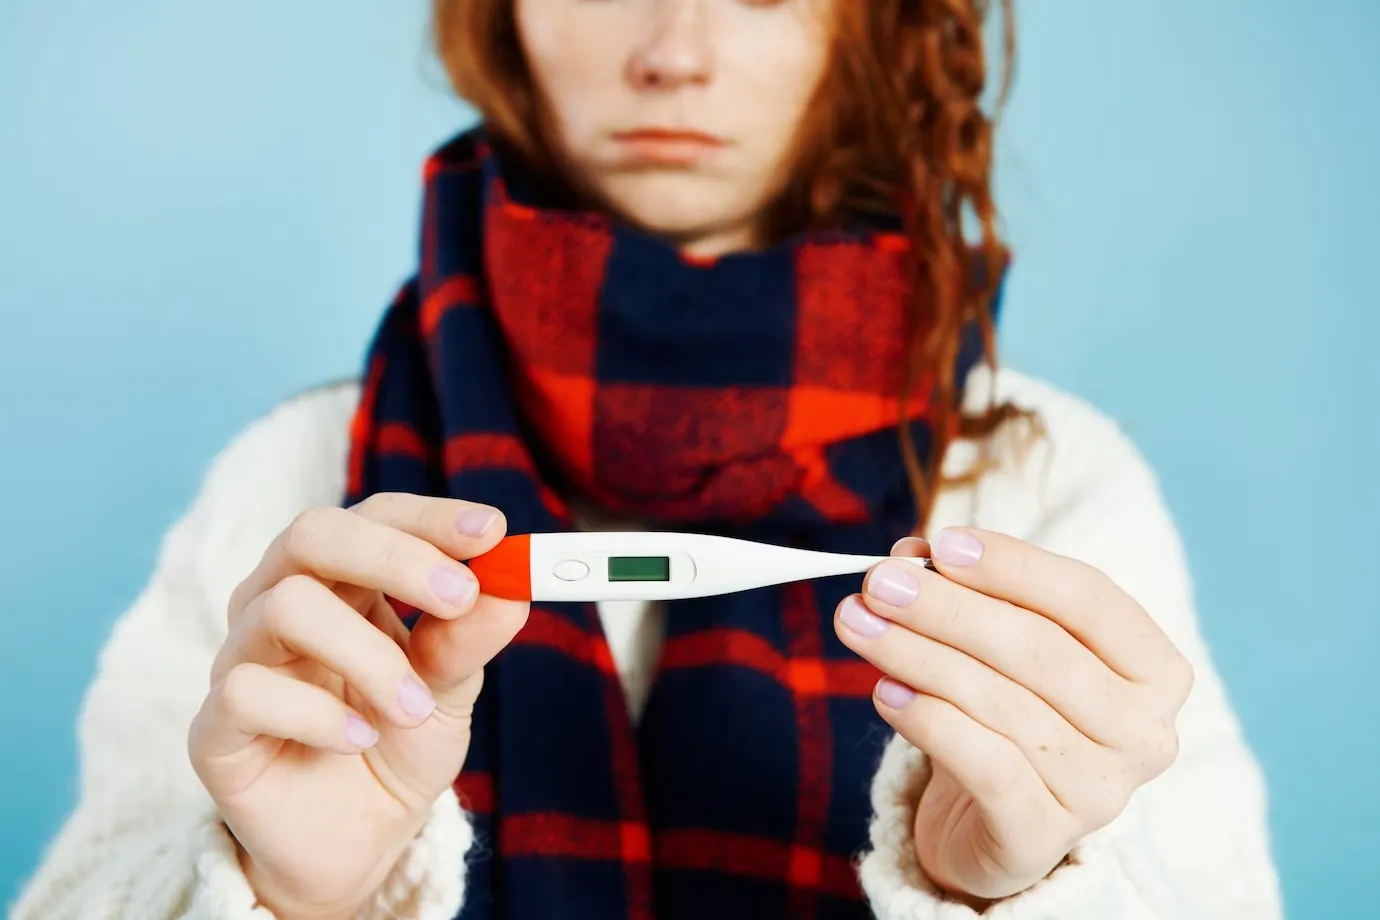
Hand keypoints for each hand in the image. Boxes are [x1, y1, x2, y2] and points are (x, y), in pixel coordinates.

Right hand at [187, 494, 527, 919]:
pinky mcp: (213, 727)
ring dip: (368, 654)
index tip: (492, 531)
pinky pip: (247, 690)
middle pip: (313, 534)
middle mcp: (280, 602)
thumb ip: (469, 639)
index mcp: (342, 580)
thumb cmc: (398, 747)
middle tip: (460, 598)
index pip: (375, 515)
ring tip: (414, 707)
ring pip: (284, 606)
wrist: (360, 844)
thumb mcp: (450, 691)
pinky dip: (319, 715)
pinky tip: (360, 741)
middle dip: (394, 557)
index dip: (430, 517)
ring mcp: (240, 658)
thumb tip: (511, 588)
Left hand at [834, 528, 1193, 903]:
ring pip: (1001, 703)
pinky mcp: (1043, 836)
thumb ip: (965, 593)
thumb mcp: (995, 644)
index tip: (943, 543)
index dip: (1015, 566)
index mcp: (1154, 670)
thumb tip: (911, 556)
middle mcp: (1143, 733)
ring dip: (918, 655)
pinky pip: (983, 765)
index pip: (1090, 598)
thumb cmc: (1007, 708)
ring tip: (859, 624)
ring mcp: (1101, 792)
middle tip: (879, 582)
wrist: (990, 820)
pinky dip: (928, 720)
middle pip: (1039, 651)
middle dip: (948, 609)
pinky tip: (885, 691)